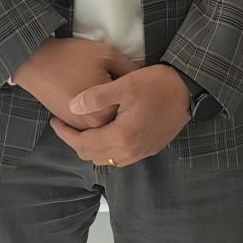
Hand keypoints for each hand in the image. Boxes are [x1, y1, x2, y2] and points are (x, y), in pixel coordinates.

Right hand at [11, 36, 139, 130]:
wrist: (36, 62)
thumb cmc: (71, 56)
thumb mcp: (107, 55)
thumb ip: (130, 68)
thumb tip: (146, 77)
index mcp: (105, 112)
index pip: (133, 110)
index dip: (138, 95)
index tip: (141, 82)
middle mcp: (93, 126)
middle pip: (120, 121)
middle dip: (127, 108)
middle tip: (131, 87)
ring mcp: (79, 127)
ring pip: (106, 126)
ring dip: (114, 115)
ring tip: (119, 95)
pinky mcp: (69, 123)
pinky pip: (92, 126)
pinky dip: (100, 116)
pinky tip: (103, 99)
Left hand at [51, 64, 191, 167]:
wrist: (188, 90)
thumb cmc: (156, 84)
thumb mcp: (124, 85)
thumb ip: (96, 97)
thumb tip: (72, 107)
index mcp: (121, 137)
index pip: (83, 144)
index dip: (65, 134)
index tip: (55, 120)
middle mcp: (130, 152)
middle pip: (91, 156)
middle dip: (75, 141)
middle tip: (65, 122)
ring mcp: (140, 154)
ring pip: (105, 159)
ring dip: (90, 146)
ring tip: (81, 126)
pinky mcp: (148, 150)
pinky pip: (119, 156)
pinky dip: (105, 147)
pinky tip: (103, 130)